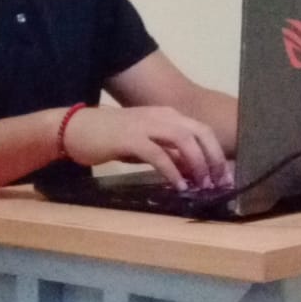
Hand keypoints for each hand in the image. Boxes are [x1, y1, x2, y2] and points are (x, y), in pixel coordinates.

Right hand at [60, 106, 232, 191]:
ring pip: (184, 140)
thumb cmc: (111, 138)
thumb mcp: (146, 144)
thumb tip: (191, 171)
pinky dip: (172, 171)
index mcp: (167, 115)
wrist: (76, 129)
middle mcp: (161, 116)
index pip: (202, 130)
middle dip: (214, 158)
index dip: (216, 152)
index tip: (224, 175)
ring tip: (203, 185)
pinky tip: (179, 186)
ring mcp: (146, 125)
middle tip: (220, 182)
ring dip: (198, 164)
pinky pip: (159, 155)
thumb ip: (168, 153)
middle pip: (200, 133)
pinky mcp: (131, 139)